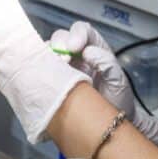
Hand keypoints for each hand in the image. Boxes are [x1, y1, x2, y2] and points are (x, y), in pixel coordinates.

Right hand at [50, 22, 157, 145]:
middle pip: (62, 37)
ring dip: (48, 55)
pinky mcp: (54, 82)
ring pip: (49, 51)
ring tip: (52, 68)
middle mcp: (77, 55)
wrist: (110, 127)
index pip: (83, 31)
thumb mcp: (118, 81)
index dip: (76, 34)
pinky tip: (43, 77)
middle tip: (63, 59)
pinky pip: (42, 69)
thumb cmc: (118, 101)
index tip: (74, 47)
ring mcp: (64, 68)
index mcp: (95, 50)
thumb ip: (107, 63)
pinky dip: (40, 69)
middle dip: (59, 44)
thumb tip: (88, 52)